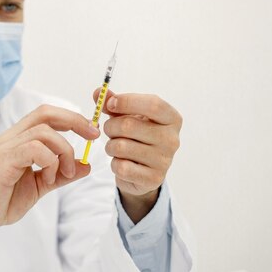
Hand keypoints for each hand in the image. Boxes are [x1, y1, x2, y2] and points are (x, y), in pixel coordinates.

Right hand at [0, 104, 99, 260]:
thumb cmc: (1, 201)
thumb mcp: (39, 186)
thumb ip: (60, 175)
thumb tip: (86, 166)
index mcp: (18, 139)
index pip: (47, 115)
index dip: (72, 119)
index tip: (92, 133)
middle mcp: (11, 138)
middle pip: (46, 114)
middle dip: (75, 122)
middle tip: (92, 137)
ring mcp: (5, 148)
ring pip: (44, 132)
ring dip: (64, 152)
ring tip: (65, 173)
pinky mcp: (2, 162)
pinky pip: (33, 149)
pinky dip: (50, 161)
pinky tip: (49, 178)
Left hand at [93, 89, 182, 222]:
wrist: (144, 170)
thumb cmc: (137, 136)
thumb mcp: (127, 115)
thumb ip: (113, 103)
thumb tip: (98, 92)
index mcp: (171, 118)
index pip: (153, 104)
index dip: (127, 101)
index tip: (110, 104)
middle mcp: (172, 139)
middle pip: (129, 125)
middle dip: (110, 127)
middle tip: (109, 130)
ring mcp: (164, 160)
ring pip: (121, 147)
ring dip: (110, 146)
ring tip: (115, 147)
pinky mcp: (153, 179)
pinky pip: (121, 167)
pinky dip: (114, 163)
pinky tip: (121, 162)